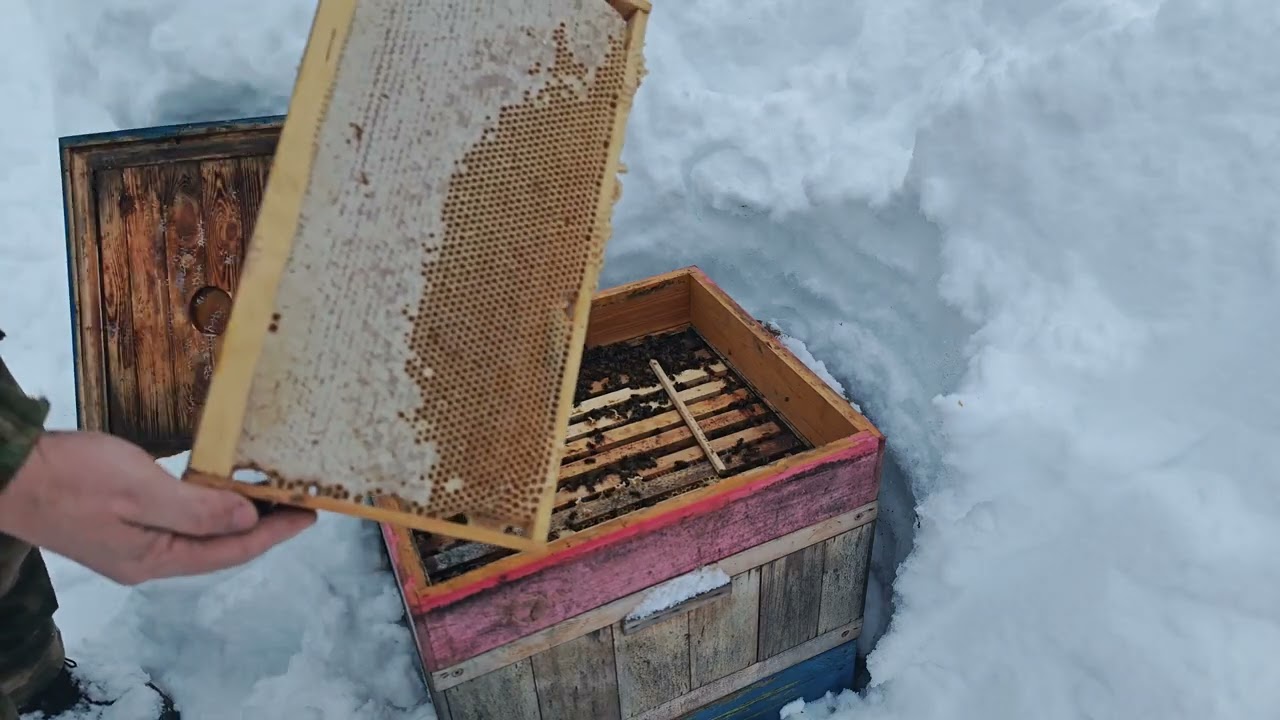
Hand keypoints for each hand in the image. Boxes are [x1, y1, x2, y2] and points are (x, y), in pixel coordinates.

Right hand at [0, 430, 315, 584]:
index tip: (310, 514)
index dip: (275, 533)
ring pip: (199, 532)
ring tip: (270, 494)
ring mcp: (131, 543)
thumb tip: (247, 521)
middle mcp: (146, 559)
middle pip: (219, 546)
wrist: (7, 473)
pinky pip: (177, 518)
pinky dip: (205, 504)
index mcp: (154, 559)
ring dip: (235, 514)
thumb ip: (197, 510)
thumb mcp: (142, 490)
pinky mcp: (119, 522)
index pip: (231, 551)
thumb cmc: (69, 479)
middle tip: (300, 502)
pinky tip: (218, 488)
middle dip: (262, 526)